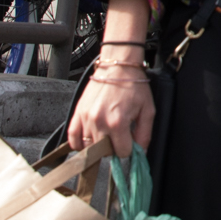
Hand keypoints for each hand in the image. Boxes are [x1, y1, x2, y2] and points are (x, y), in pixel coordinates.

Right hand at [69, 0, 153, 156]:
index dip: (128, 149)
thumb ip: (145, 134)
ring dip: (99, 145)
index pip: (121, 153)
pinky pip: (72, 138)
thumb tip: (140, 153)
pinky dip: (79, 143)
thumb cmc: (134, 86)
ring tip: (107, 133)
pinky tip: (89, 140)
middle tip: (120, 136)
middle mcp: (99, 122)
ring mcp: (86, 118)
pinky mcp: (77, 113)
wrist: (118, 66)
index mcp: (118, 123)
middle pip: (104, 152)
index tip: (130, 141)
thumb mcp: (148, 110)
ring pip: (89, 147)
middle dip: (114, 148)